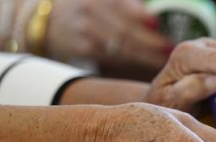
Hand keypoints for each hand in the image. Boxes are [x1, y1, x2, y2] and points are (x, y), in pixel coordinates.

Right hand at [47, 0, 170, 69]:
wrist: (46, 21)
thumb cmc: (82, 6)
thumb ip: (126, 3)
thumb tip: (154, 19)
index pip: (122, 6)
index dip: (142, 16)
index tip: (158, 25)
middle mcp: (91, 11)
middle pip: (125, 30)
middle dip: (150, 41)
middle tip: (170, 47)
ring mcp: (86, 31)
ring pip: (120, 47)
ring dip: (145, 54)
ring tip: (164, 57)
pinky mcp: (83, 49)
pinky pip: (112, 57)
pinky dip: (132, 60)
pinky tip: (146, 62)